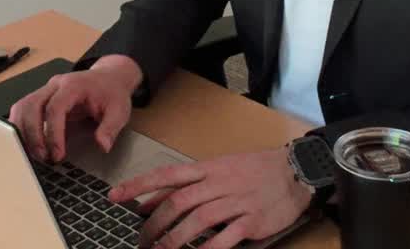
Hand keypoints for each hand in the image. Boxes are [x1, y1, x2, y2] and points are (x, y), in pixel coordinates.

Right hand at [8, 55, 141, 162]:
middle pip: (32, 105)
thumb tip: (102, 146)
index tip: (57, 155)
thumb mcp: (119, 110)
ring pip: (23, 106)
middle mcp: (55, 85)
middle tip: (42, 157)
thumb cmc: (112, 93)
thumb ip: (110, 128)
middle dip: (33, 134)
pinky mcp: (41, 97)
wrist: (108, 78)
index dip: (54, 133)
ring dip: (23, 131)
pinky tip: (26, 143)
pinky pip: (23, 109)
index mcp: (74, 85)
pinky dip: (20, 126)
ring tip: (32, 154)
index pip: (55, 107)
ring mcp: (46, 90)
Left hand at [109, 147, 311, 248]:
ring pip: (196, 221)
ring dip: (174, 240)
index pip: (166, 175)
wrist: (294, 171)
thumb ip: (184, 186)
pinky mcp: (251, 221)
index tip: (114, 195)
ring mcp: (235, 201)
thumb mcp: (217, 169)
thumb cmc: (252, 170)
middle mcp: (218, 183)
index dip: (138, 185)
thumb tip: (147, 203)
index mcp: (207, 168)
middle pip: (177, 202)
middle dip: (154, 224)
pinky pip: (224, 237)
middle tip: (141, 240)